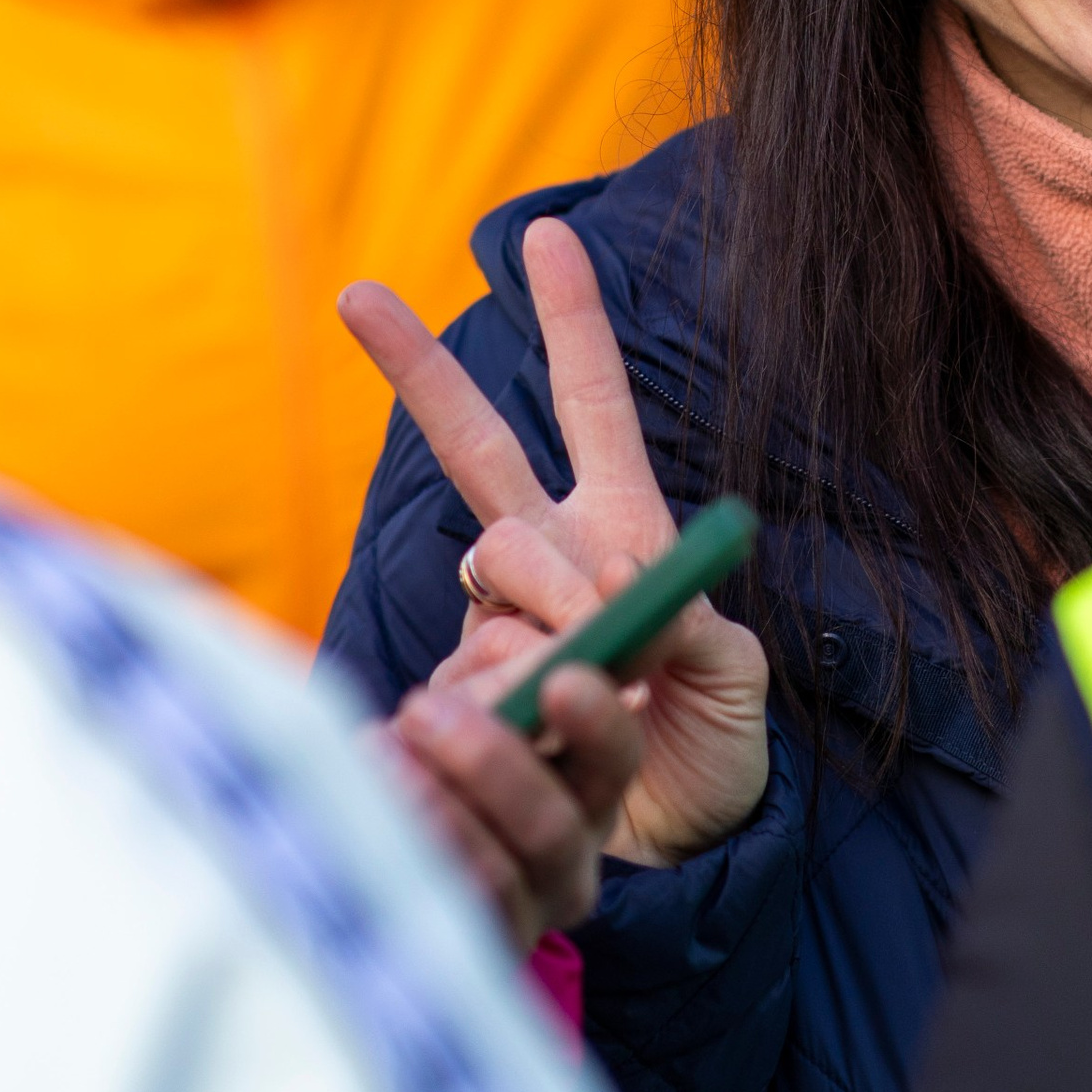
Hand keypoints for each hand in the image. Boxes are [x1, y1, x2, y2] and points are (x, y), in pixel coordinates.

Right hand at [338, 222, 771, 866]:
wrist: (676, 855)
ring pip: (492, 562)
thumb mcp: (734, 677)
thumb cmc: (713, 753)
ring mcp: (500, 621)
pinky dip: (527, 690)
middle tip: (357, 294)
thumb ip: (685, 624)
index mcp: (624, 528)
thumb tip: (606, 591)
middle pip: (476, 447)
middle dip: (417, 369)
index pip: (592, 408)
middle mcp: (550, 559)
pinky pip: (483, 662)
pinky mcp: (472, 689)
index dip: (571, 324)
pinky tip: (557, 726)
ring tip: (617, 680)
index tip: (547, 235)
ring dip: (555, 610)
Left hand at [373, 659, 640, 956]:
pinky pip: (438, 915)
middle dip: (490, 765)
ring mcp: (519, 918)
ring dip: (432, 811)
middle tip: (423, 710)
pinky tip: (359, 810)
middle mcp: (569, 863)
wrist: (378, 850)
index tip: (558, 680)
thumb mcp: (473, 713)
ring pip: (493, 877)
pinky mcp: (464, 954)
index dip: (596, 721)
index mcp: (589, 791)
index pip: (615, 755)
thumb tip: (531, 658)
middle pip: (552, 827)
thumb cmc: (435, 756)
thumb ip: (501, 687)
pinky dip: (400, 857)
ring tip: (378, 757)